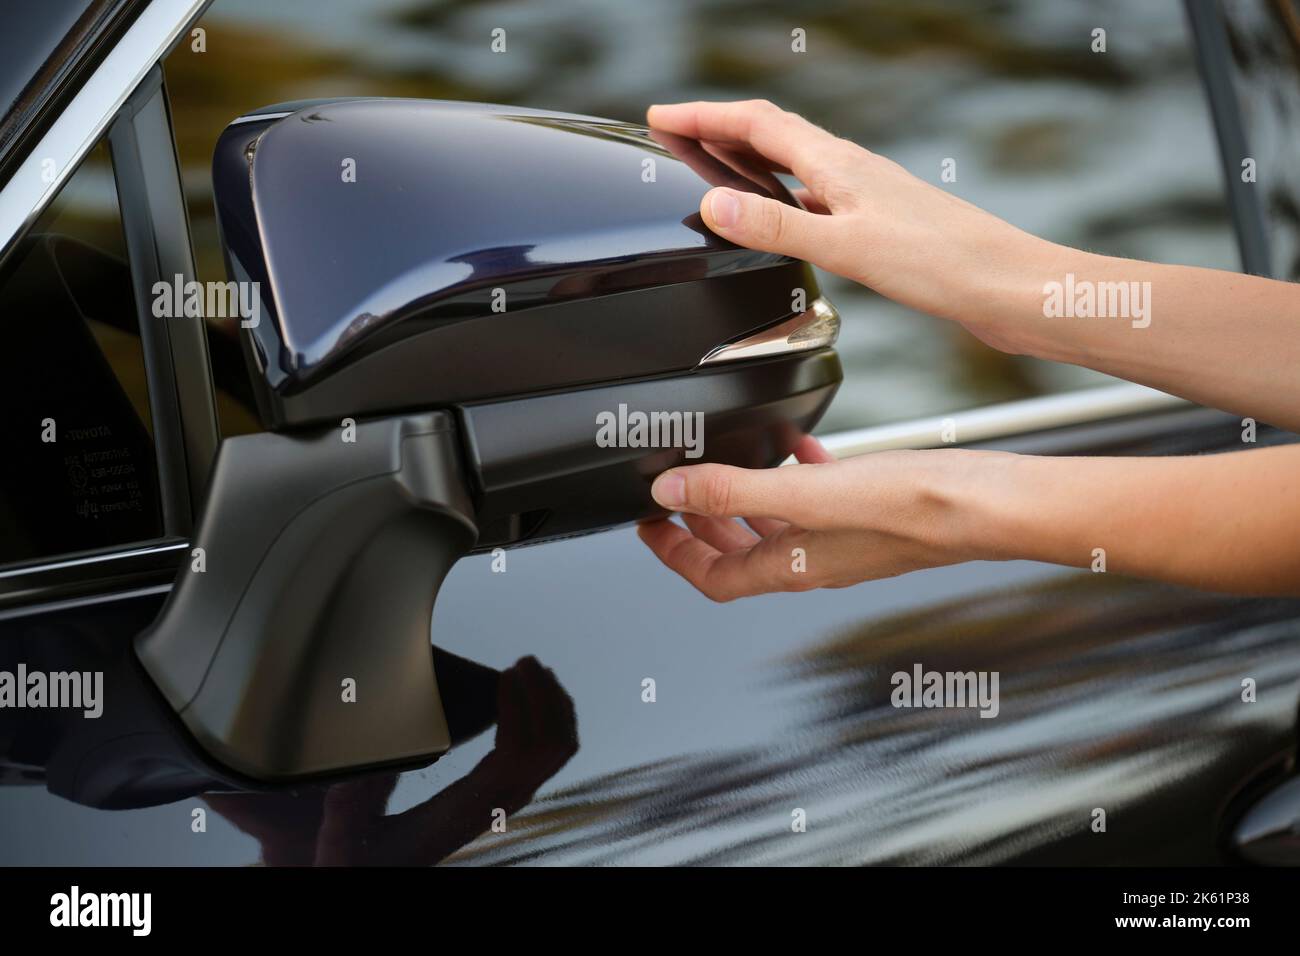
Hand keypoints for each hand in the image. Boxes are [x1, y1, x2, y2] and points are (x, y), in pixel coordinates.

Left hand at [637, 436, 999, 601]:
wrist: (993, 504)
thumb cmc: (917, 509)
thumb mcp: (810, 496)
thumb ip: (736, 492)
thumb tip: (671, 494)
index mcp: (795, 565)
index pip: (715, 577)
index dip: (673, 556)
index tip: (648, 527)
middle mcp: (817, 557)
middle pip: (740, 554)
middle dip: (701, 530)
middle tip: (675, 502)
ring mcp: (845, 536)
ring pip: (777, 526)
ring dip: (743, 503)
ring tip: (721, 469)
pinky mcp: (872, 510)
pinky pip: (819, 498)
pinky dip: (796, 476)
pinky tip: (799, 446)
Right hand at [646, 99, 1046, 340]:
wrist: (1008, 289)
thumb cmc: (942, 265)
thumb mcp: (847, 247)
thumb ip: (778, 227)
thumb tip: (715, 204)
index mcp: (838, 166)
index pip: (756, 125)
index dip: (705, 117)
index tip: (661, 117)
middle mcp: (851, 172)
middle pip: (773, 136)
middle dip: (720, 130)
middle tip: (678, 135)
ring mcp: (866, 198)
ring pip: (795, 167)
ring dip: (750, 162)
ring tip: (715, 169)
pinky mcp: (880, 227)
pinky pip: (815, 199)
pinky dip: (782, 199)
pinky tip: (784, 223)